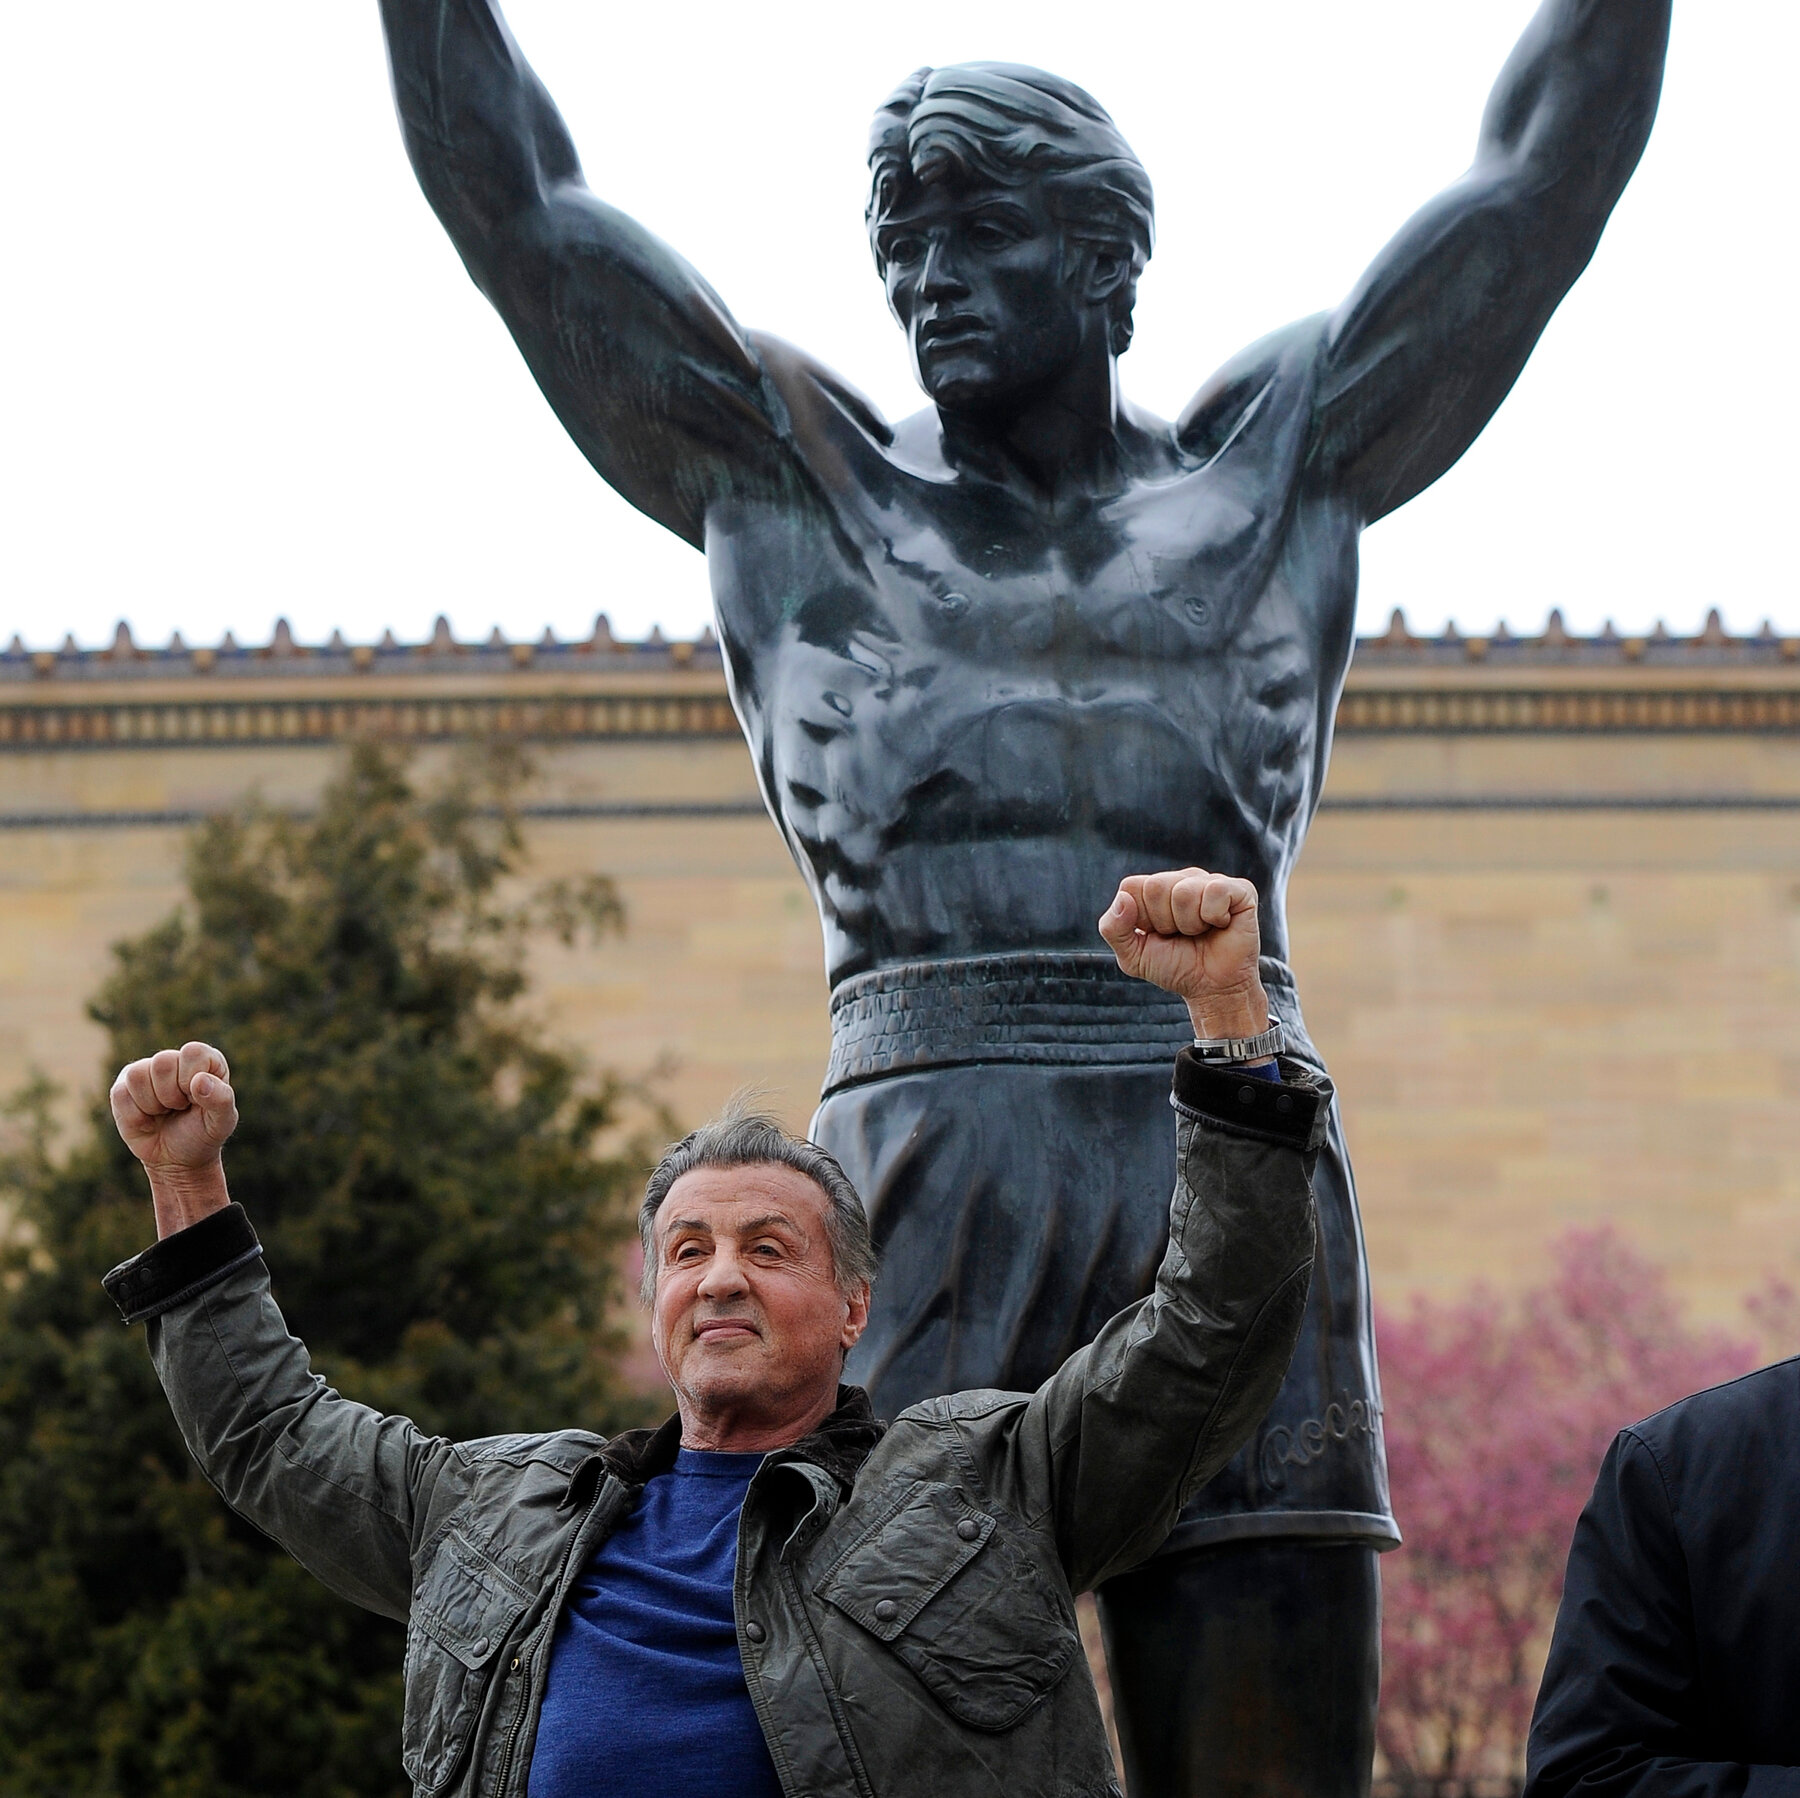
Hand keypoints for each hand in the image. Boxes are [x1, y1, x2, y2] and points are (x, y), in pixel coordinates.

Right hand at [110, 1043, 238, 1237]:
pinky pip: (122, 1092)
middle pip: (165, 1063)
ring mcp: (146, 1073)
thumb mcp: (223, 1120)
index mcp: (205, 1060)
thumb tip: (200, 1082)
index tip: (199, 1100)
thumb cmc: (205, 1137)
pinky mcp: (123, 1089)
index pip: (195, 1052)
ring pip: (141, 1076)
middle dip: (176, 1096)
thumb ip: (220, 1098)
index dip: (196, 1081)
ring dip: (155, 1105)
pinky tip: (147, 1119)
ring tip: (165, 1114)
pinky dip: (135, 1113)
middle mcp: (175, 1061)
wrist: (178, 1163)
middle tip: (181, 1111)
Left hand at [1098, 869, 1269, 1040]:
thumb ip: (1113, 929)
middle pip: (1156, 887)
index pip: (1132, 887)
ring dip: (1190, 924)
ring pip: (1184, 891)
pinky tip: (1220, 925)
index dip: (1141, 918)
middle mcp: (1181, 879)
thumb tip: (1123, 898)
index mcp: (1153, 889)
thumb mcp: (1133, 956)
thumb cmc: (1175, 968)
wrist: (1213, 989)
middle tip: (1181, 936)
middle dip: (1165, 922)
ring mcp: (1210, 881)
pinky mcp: (1239, 889)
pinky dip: (1214, 917)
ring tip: (1200, 932)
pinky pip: (1215, 891)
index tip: (1157, 935)